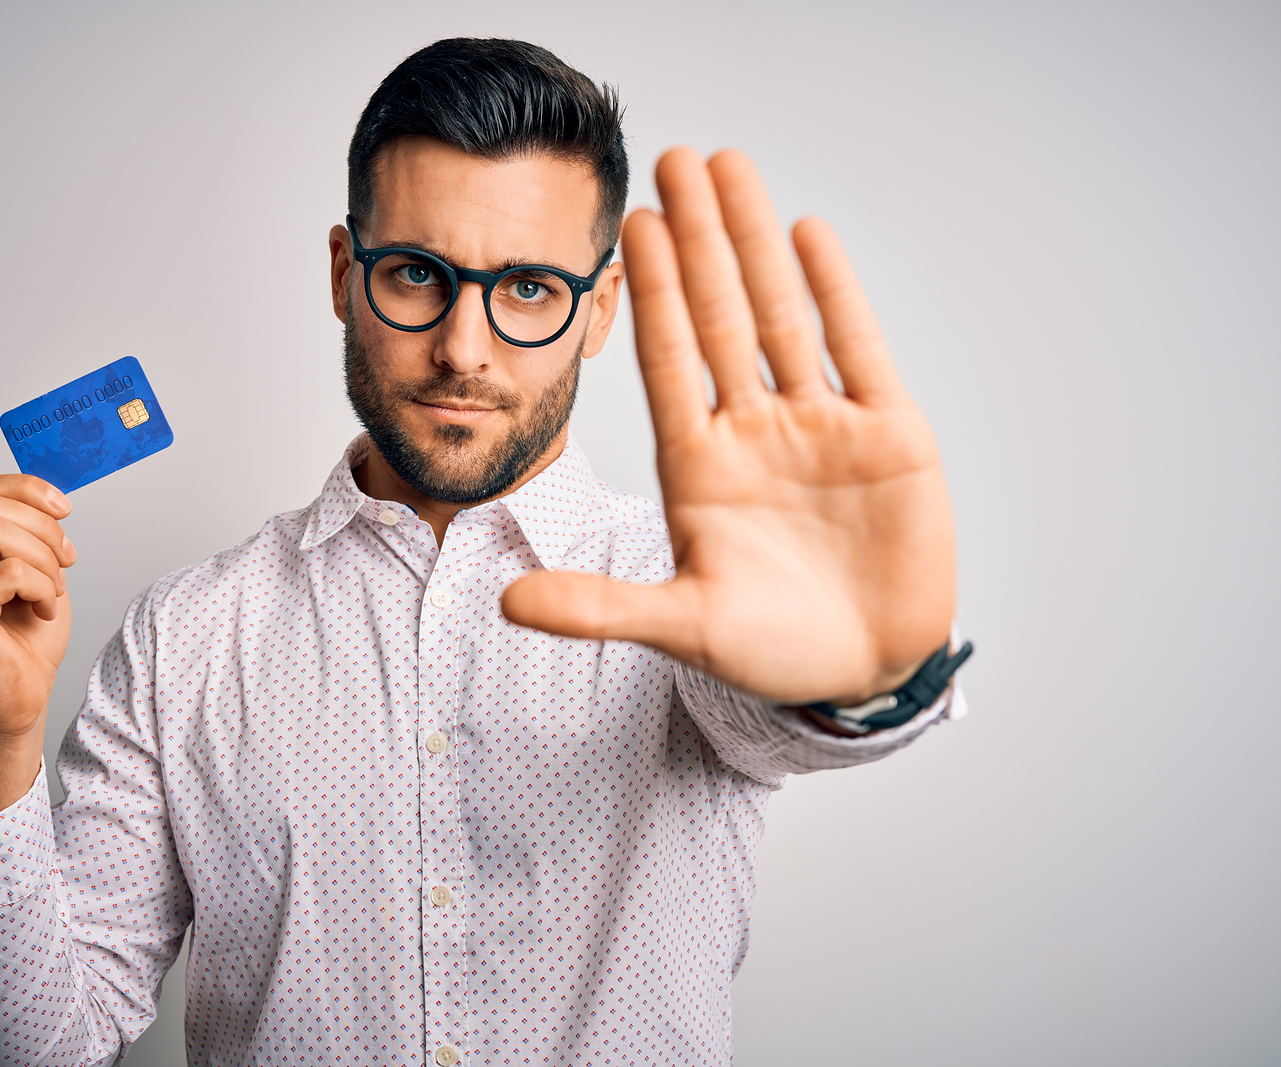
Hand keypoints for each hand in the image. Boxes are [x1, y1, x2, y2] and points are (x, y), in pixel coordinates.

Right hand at [0, 475, 75, 831]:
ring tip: (50, 591)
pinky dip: (40, 587)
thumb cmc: (26, 640)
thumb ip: (28, 532)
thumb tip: (49, 498)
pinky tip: (43, 610)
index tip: (64, 511)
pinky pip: (9, 572)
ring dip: (43, 560)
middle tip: (64, 563)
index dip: (28, 490)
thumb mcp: (34, 570)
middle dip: (43, 530)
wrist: (19, 698)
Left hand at [502, 148, 954, 703]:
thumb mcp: (684, 627)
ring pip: (783, 315)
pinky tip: (806, 233)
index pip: (668, 359)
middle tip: (673, 159)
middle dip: (698, 239)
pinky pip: (856, 348)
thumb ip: (599, 608)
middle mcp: (753, 431)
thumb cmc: (773, 653)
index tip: (632, 222)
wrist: (866, 674)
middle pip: (719, 316)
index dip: (653, 291)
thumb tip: (505, 601)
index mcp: (699, 467)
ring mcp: (820, 428)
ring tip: (731, 167)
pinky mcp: (888, 435)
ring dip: (756, 242)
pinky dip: (835, 291)